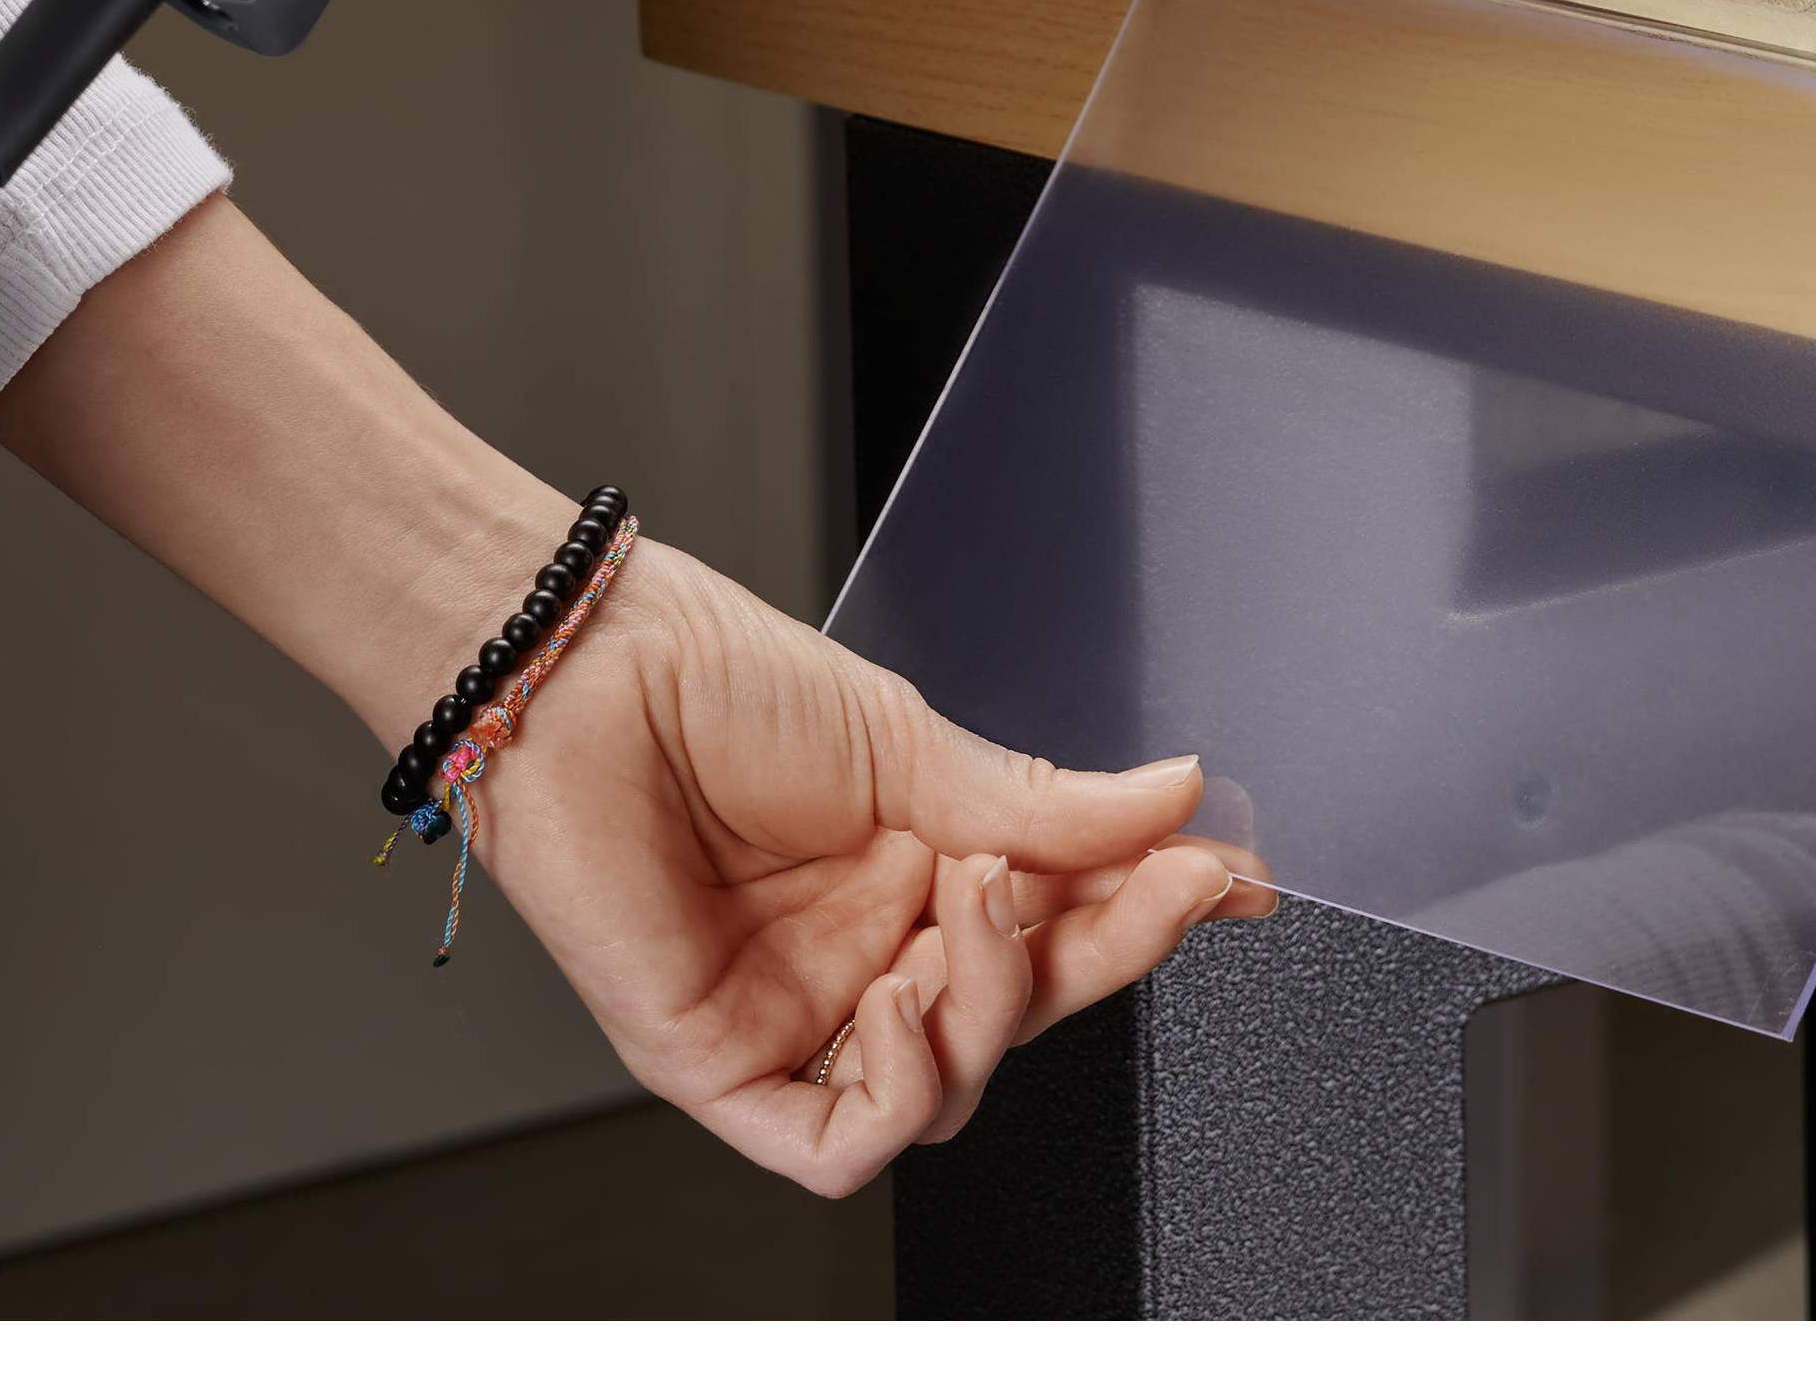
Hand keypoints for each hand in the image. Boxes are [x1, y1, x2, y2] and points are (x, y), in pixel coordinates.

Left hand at [442, 540, 1273, 1194]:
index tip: (1231, 875)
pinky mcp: (721, 1063)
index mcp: (914, 868)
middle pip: (1020, 1014)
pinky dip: (901, 1090)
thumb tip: (1176, 797)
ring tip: (977, 888)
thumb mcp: (904, 738)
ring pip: (948, 1085)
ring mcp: (796, 1011)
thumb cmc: (710, 679)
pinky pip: (837, 1143)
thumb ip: (1040, 800)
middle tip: (1148, 879)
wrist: (585, 671)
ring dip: (989, 1003)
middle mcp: (864, 950)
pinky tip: (909, 999)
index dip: (1146, 913)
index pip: (1055, 925)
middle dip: (1096, 952)